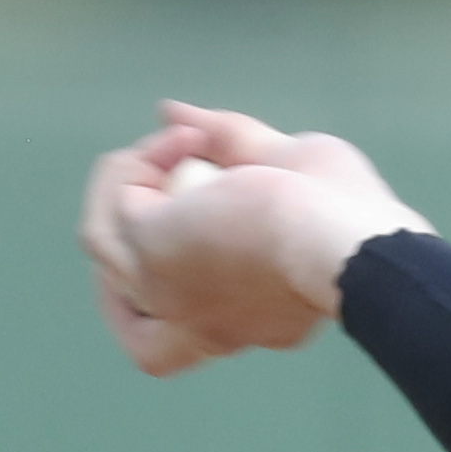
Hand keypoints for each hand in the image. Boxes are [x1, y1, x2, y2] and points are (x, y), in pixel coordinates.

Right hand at [80, 100, 433, 376]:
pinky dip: (140, 161)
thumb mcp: (289, 165)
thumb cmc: (347, 214)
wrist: (347, 241)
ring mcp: (167, 299)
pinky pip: (114, 202)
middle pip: (128, 295)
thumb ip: (230, 141)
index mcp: (247, 322)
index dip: (154, 281)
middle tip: (182, 160)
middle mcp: (201, 328)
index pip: (169, 341)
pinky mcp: (149, 257)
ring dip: (134, 175)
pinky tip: (185, 142)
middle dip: (132, 212)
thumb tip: (168, 110)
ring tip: (186, 143)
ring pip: (103, 239)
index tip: (184, 201)